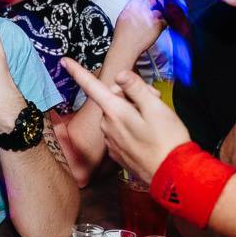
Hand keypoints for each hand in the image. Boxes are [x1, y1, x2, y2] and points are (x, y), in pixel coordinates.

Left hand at [62, 59, 188, 181]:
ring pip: (117, 116)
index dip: (78, 72)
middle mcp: (107, 126)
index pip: (92, 87)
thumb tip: (118, 75)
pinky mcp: (116, 153)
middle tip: (155, 102)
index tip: (64, 61)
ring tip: (154, 123)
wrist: (172, 175)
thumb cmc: (167, 139)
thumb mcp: (156, 107)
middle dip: (131, 96)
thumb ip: (135, 88)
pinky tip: (148, 136)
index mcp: (115, 111)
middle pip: (113, 100)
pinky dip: (131, 129)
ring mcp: (110, 141)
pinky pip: (119, 132)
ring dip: (132, 113)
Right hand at [112, 0, 165, 62]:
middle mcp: (142, 10)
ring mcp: (150, 17)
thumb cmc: (122, 36)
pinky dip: (162, 25)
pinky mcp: (157, 26)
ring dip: (157, 17)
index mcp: (131, 6)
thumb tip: (138, 5)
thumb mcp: (122, 18)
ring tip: (151, 24)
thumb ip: (131, 9)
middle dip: (154, 5)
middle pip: (153, 1)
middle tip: (152, 11)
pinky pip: (164, 21)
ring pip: (159, 12)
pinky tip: (156, 29)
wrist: (125, 48)